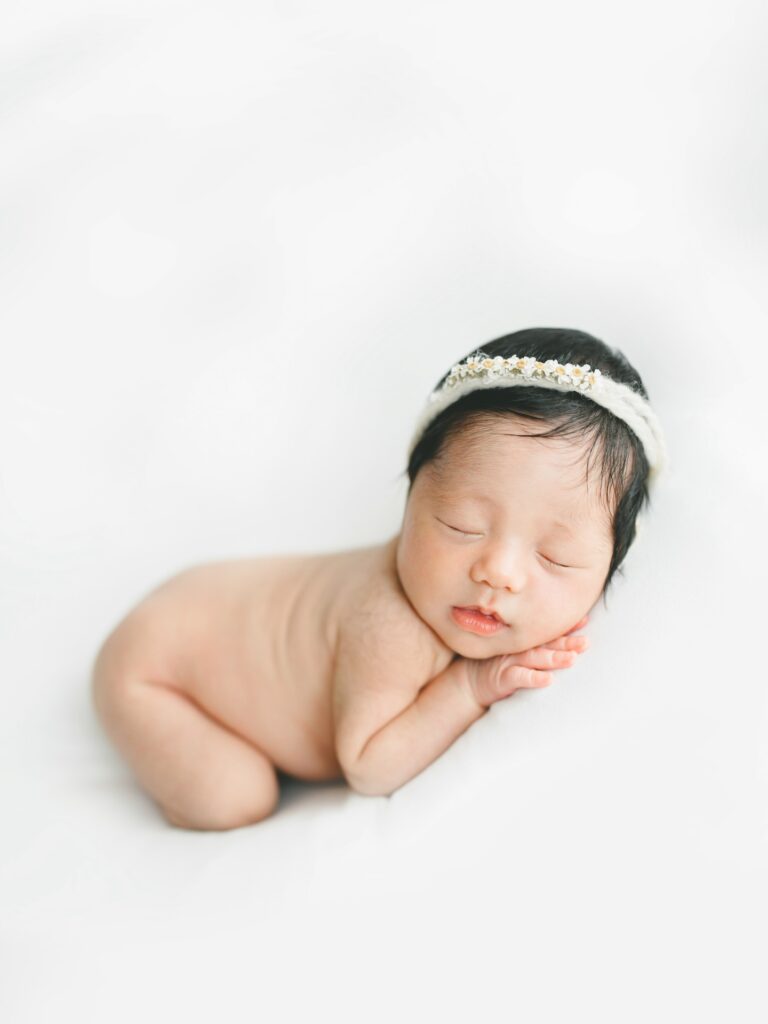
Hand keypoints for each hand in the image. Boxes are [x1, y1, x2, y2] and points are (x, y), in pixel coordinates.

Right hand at [463, 615, 590, 708]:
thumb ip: (537, 644)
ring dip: (554, 658)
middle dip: (567, 643)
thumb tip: (569, 637)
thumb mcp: (516, 652)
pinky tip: (548, 680)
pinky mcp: (503, 678)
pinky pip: (520, 677)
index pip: (548, 633)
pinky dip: (534, 678)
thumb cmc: (497, 665)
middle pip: (546, 644)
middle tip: (586, 643)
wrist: (470, 683)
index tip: (585, 621)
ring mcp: (510, 662)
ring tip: (572, 659)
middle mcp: (519, 648)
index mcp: (524, 642)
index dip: (566, 627)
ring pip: (535, 658)